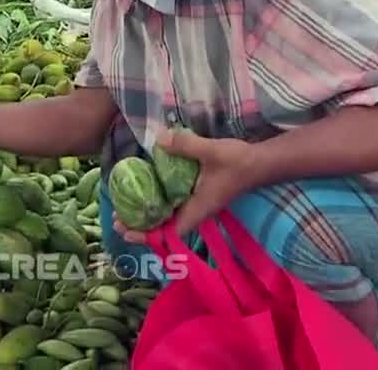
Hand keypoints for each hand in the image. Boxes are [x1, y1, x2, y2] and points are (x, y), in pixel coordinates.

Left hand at [114, 129, 264, 243]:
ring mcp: (197, 204)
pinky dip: (158, 203)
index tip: (126, 232)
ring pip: (168, 218)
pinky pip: (173, 205)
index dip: (147, 236)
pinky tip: (146, 192)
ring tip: (124, 208)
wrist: (261, 162)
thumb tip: (159, 140)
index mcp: (198, 209)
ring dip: (147, 217)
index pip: (170, 233)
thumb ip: (186, 146)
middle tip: (116, 218)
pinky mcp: (197, 195)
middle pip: (164, 229)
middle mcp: (196, 211)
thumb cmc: (239, 161)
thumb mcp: (211, 151)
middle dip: (140, 227)